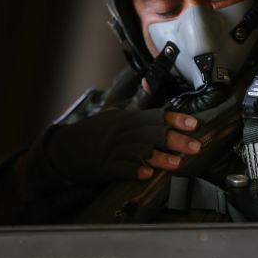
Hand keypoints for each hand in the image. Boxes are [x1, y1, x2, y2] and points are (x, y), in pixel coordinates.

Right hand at [28, 108, 202, 189]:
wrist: (62, 150)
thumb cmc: (93, 134)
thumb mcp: (113, 115)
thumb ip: (135, 105)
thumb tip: (151, 83)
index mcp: (125, 118)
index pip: (154, 116)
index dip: (175, 120)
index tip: (193, 124)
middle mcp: (120, 131)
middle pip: (152, 134)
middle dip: (175, 140)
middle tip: (195, 147)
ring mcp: (111, 149)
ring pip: (139, 151)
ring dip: (159, 157)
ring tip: (177, 164)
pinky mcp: (103, 167)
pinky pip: (121, 169)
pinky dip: (134, 171)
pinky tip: (146, 175)